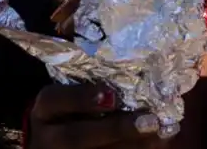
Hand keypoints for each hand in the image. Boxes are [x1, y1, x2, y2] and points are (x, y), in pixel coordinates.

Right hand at [28, 83, 169, 147]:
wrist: (55, 142)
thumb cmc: (71, 109)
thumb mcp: (71, 94)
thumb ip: (93, 83)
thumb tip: (136, 65)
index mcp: (46, 109)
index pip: (54, 99)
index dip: (81, 98)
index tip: (111, 96)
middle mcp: (47, 137)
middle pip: (76, 136)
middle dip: (115, 129)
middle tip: (150, 121)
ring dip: (131, 145)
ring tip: (160, 133)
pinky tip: (155, 143)